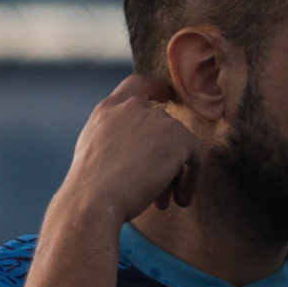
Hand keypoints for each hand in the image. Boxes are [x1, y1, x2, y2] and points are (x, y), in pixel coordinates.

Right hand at [64, 73, 208, 232]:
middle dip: (161, 159)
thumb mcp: (94, 149)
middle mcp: (134, 108)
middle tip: (156, 191)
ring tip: (164, 201)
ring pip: (178, 147)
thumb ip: (115, 137)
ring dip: (173, 175)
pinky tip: (181, 200)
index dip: (155, 89)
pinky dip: (192, 180)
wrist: (95, 198)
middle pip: (162, 129)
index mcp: (108, 109)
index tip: (166, 95)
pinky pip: (196, 159)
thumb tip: (139, 149)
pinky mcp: (179, 138)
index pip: (137, 86)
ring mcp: (158, 120)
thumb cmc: (91, 186)